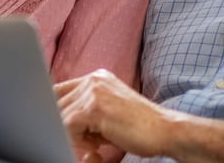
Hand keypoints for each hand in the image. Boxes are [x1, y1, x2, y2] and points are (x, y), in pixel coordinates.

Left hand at [55, 69, 176, 160]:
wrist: (167, 130)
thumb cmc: (140, 127)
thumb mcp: (109, 110)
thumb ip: (86, 107)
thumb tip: (59, 118)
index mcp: (97, 78)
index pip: (59, 90)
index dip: (56, 111)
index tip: (62, 128)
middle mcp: (94, 80)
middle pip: (56, 102)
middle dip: (65, 125)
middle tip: (88, 140)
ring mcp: (94, 91)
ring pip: (60, 115)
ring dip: (73, 134)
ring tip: (96, 142)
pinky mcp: (94, 107)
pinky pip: (68, 125)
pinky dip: (78, 139)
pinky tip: (98, 144)